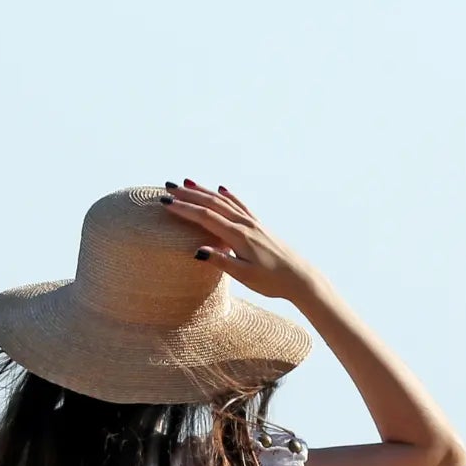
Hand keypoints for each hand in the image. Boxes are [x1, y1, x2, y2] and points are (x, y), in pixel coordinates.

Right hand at [159, 180, 320, 302]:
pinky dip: (228, 195)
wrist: (300, 277)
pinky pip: (239, 205)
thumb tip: (197, 251)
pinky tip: (221, 189)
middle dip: (189, 194)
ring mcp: (253, 222)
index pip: (206, 217)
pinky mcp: (259, 225)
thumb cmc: (272, 281)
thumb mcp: (244, 276)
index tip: (165, 203)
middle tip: (168, 186)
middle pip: (213, 203)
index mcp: (238, 236)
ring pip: (225, 200)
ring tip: (187, 183)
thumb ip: (221, 261)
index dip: (184, 209)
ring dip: (204, 191)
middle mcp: (245, 224)